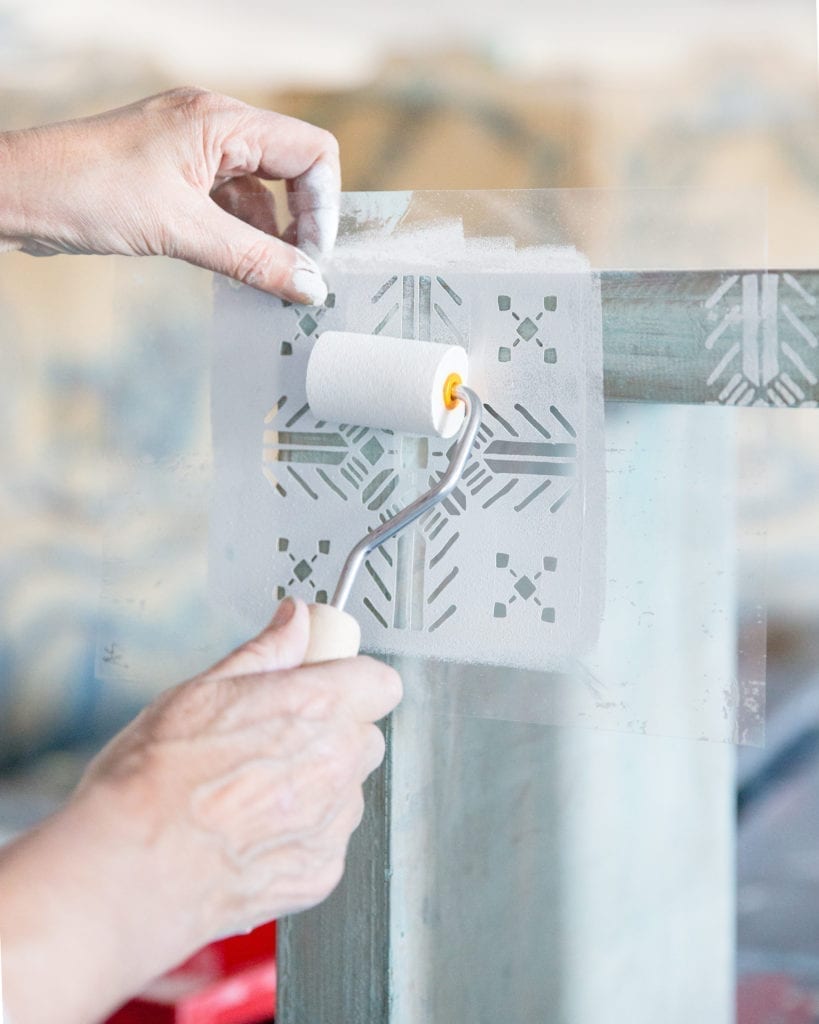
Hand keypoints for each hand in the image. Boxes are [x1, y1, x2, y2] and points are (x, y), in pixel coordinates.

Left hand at [0, 88, 339, 303]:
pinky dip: (241, 238)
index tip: (312, 257)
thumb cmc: (85, 191)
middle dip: (301, 224)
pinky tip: (239, 270)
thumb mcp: (180, 230)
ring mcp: (194, 152)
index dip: (323, 207)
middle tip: (297, 275)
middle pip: (292, 171)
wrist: (18, 195)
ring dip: (270, 238)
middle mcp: (214, 128)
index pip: (311, 153)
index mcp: (222, 122)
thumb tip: (308, 286)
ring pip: (260, 194)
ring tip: (267, 282)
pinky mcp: (176, 178)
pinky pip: (228, 206)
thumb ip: (253, 259)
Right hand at [0, 598, 400, 1023]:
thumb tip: (295, 621)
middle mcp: (334, 765)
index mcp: (315, 708)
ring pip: (348, 789)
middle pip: (366, 737)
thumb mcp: (201, 691)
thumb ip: (265, 652)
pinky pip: (329, 839)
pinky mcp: (321, 872)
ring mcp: (331, 824)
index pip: (380, 683)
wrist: (129, 871)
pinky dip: (303, 834)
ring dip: (319, 784)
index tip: (325, 683)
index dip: (352, 681)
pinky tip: (252, 830)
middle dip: (334, 732)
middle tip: (278, 736)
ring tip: (253, 790)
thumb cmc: (153, 781)